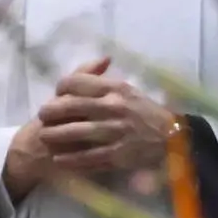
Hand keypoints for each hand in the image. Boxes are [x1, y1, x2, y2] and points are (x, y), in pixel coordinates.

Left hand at [35, 62, 175, 183]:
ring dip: (55, 135)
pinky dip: (71, 159)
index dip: (62, 87)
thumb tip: (99, 59)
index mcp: (116, 88)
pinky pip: (88, 157)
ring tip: (44, 136)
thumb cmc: (149, 112)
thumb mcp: (130, 90)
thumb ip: (108, 79)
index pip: (78, 82)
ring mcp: (115, 132)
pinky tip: (58, 159)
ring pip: (76, 132)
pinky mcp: (118, 155)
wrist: (175, 139)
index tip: (56, 93)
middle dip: (51, 111)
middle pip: (71, 107)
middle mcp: (114, 107)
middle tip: (42, 116)